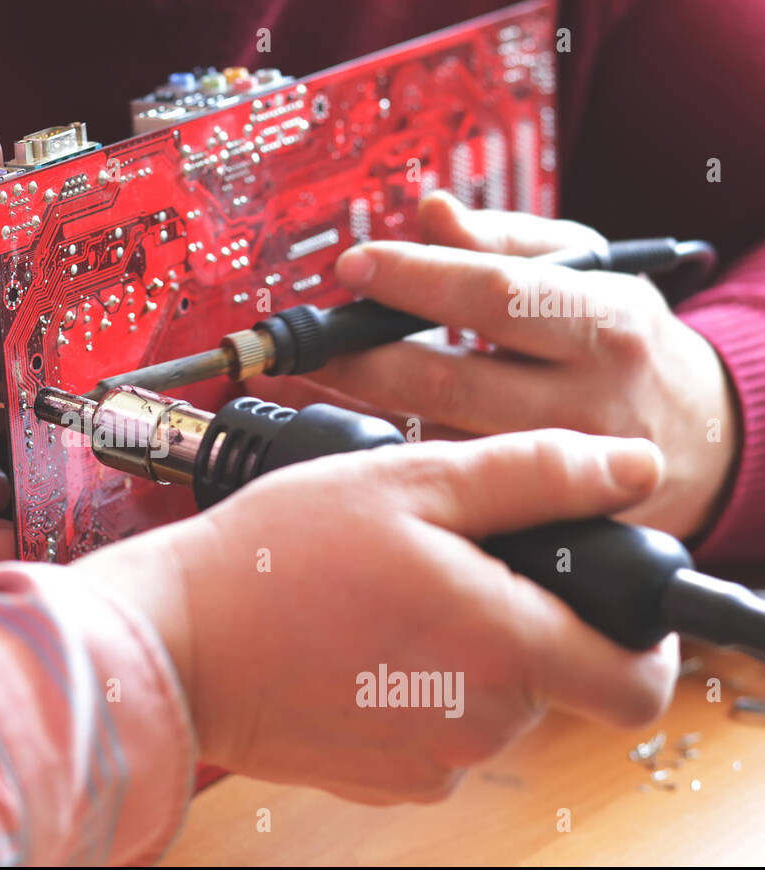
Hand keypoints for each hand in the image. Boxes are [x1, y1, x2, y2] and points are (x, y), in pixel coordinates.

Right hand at [78, 429, 678, 804]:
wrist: (174, 645)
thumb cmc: (272, 559)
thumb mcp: (405, 482)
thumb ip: (532, 475)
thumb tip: (633, 467)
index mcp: (502, 645)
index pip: (638, 679)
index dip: (634, 634)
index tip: (587, 594)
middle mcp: (478, 722)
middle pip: (553, 678)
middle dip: (513, 620)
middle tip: (432, 565)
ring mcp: (429, 762)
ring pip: (490, 702)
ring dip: (458, 653)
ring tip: (378, 600)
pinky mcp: (383, 782)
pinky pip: (435, 734)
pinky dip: (412, 693)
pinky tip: (352, 648)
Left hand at [251, 192, 738, 540]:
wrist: (701, 443)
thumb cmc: (624, 342)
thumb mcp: (589, 272)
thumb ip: (506, 240)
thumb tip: (429, 213)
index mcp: (602, 323)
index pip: (493, 295)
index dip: (413, 279)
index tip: (352, 266)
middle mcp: (583, 401)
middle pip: (445, 381)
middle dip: (359, 359)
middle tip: (306, 342)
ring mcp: (556, 472)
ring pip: (435, 441)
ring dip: (363, 410)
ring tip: (312, 377)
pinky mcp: (538, 517)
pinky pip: (449, 483)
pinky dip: (395, 454)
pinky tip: (356, 428)